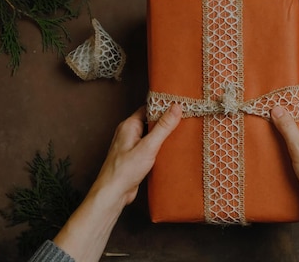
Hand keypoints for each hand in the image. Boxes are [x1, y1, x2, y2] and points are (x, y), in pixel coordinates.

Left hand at [52, 105, 181, 261]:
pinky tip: (171, 150)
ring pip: (151, 134)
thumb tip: (175, 108)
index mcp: (129, 125)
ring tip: (182, 134)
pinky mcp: (135, 157)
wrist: (113, 193)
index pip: (148, 108)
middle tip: (185, 119)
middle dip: (166, 121)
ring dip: (164, 135)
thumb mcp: (148, 146)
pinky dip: (160, 147)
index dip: (164, 106)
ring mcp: (131, 145)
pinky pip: (150, 146)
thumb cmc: (125, 170)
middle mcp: (129, 133)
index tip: (180, 105)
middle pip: (151, 121)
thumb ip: (163, 127)